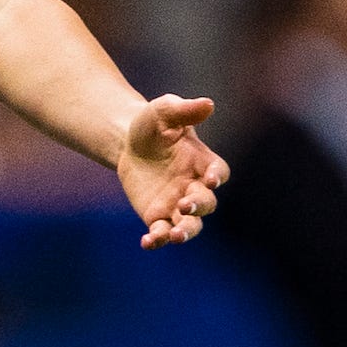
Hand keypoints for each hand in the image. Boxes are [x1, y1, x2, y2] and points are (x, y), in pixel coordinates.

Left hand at [117, 94, 229, 248]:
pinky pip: (161, 232)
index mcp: (202, 161)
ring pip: (189, 224)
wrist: (127, 141)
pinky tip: (148, 242)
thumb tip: (207, 103)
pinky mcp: (157, 215)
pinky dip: (157, 239)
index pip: (219, 172)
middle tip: (184, 205)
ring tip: (175, 235)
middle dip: (198, 206)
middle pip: (206, 203)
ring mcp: (177, 203)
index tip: (211, 179)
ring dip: (185, 231)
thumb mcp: (164, 111)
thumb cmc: (153, 124)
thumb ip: (184, 109)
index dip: (218, 176)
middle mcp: (194, 186)